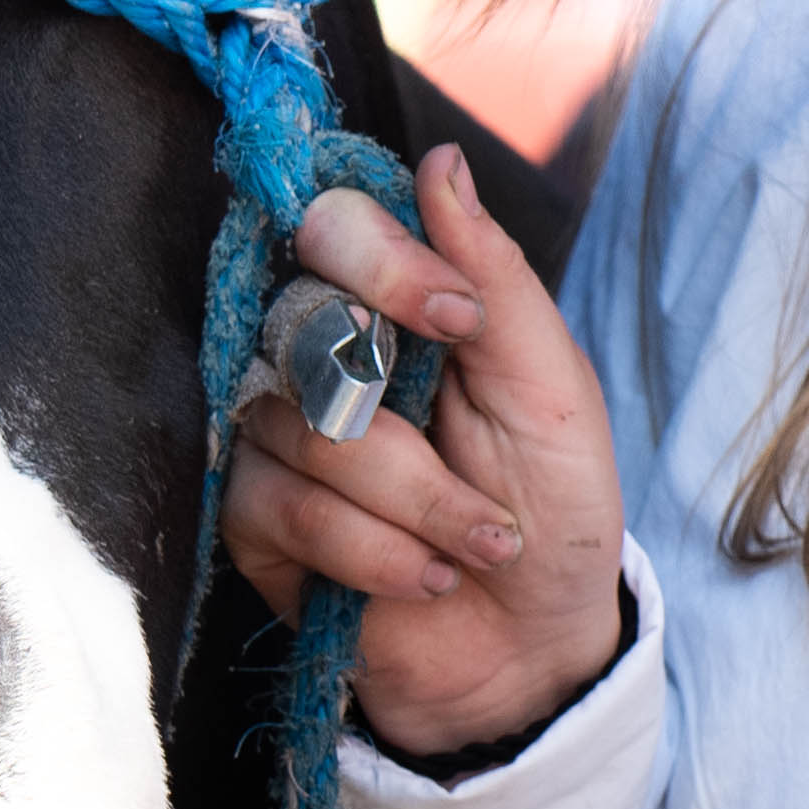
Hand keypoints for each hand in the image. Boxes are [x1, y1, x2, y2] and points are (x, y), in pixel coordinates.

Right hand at [217, 145, 630, 763]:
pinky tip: (429, 575)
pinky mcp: (254, 518)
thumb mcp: (554, 388)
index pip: (338, 227)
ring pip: (308, 430)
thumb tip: (441, 163)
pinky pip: (287, 507)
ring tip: (479, 541)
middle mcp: (325, 353)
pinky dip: (376, 552)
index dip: (381, 263)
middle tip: (476, 456)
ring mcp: (282, 434)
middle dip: (401, 406)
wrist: (532, 645)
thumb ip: (495, 276)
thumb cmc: (553, 505)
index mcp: (400, 303)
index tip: (454, 318)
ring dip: (416, 500)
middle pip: (300, 318)